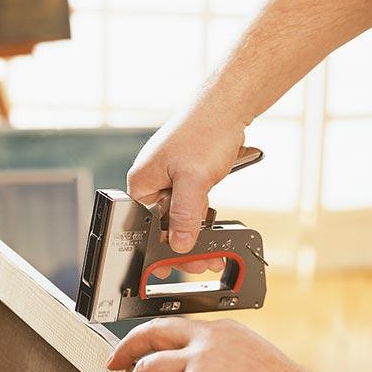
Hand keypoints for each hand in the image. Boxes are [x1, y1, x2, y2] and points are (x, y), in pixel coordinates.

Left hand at [106, 317, 322, 371]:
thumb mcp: (254, 361)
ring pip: (145, 371)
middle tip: (113, 366)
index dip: (149, 338)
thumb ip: (225, 363)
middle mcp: (206, 339)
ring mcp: (198, 362)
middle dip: (124, 351)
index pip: (174, 326)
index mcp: (221, 330)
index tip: (137, 349)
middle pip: (149, 336)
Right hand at [127, 103, 248, 277]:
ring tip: (212, 251)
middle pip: (162, 224)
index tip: (168, 266)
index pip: (143, 225)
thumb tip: (180, 244)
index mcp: (142, 182)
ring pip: (179, 216)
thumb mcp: (194, 181)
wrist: (228, 106)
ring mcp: (170, 179)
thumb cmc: (205, 131)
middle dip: (182, 244)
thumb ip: (184, 216)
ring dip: (196, 232)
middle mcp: (152, 182)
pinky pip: (192, 205)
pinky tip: (213, 226)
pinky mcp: (188, 176)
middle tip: (201, 262)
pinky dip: (203, 216)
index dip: (157, 247)